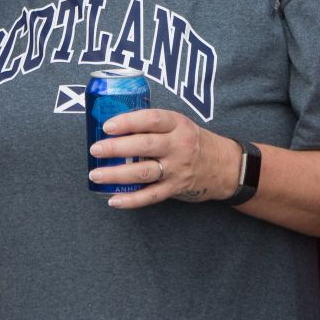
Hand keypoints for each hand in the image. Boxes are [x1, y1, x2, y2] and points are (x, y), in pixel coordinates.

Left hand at [90, 107, 235, 207]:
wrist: (224, 166)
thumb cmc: (193, 141)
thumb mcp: (179, 125)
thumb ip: (153, 125)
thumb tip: (113, 126)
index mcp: (178, 124)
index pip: (151, 119)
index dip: (128, 122)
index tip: (107, 126)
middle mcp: (179, 146)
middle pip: (144, 146)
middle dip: (116, 148)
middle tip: (95, 150)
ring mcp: (177, 169)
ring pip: (143, 172)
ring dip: (116, 174)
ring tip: (96, 174)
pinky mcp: (175, 189)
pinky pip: (150, 196)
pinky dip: (130, 200)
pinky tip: (113, 200)